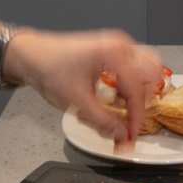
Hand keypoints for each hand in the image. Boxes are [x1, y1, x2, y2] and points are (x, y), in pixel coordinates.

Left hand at [3, 28, 167, 148]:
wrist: (31, 55)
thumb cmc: (49, 69)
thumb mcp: (77, 102)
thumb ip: (103, 122)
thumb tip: (122, 137)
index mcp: (115, 54)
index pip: (137, 91)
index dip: (135, 119)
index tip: (130, 137)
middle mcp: (120, 45)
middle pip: (151, 74)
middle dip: (143, 101)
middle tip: (131, 121)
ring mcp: (117, 45)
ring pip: (145, 68)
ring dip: (138, 91)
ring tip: (123, 110)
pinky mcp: (111, 50)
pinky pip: (132, 67)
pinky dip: (129, 84)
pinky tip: (115, 98)